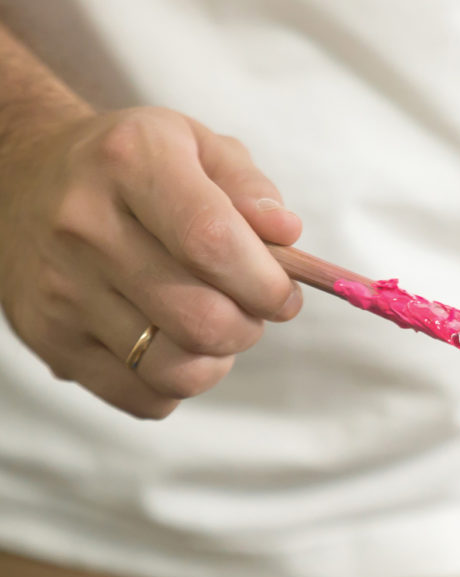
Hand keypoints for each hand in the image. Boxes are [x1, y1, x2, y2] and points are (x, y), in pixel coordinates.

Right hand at [0, 105, 302, 417]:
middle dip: (248, 326)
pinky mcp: (50, 339)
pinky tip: (170, 345)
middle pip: (203, 319)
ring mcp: (61, 288)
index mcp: (129, 162)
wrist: (21, 179)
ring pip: (178, 370)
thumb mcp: (194, 146)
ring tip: (208, 326)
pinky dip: (176, 384)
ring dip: (216, 360)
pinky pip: (145, 399)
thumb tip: (285, 234)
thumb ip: (250, 187)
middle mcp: (84, 224)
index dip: (268, 284)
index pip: (215, 243)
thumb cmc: (133, 170)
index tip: (283, 294)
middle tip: (246, 308)